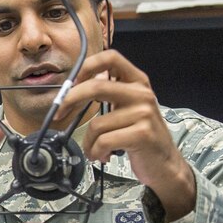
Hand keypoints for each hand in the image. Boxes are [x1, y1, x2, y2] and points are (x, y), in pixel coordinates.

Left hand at [55, 49, 195, 220]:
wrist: (165, 164)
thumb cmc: (140, 136)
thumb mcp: (128, 108)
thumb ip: (109, 93)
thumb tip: (74, 85)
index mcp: (137, 81)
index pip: (111, 57)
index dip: (87, 66)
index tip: (71, 82)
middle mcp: (142, 93)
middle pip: (96, 87)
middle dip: (70, 101)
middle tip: (58, 114)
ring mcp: (144, 113)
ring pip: (97, 124)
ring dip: (88, 142)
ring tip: (95, 150)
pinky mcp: (142, 134)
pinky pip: (103, 141)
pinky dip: (96, 152)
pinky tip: (103, 156)